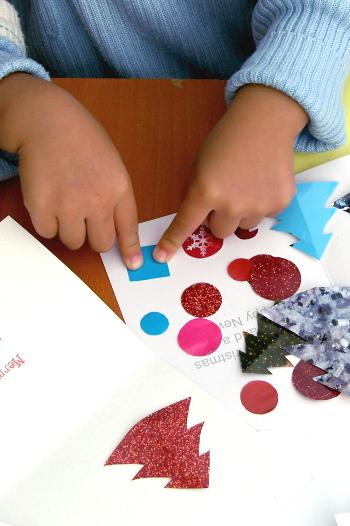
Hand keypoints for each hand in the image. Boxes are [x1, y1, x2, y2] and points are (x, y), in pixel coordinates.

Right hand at [0, 73, 141, 268]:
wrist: (47, 120)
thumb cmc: (81, 137)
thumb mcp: (112, 163)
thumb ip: (116, 194)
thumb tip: (115, 224)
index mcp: (118, 188)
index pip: (128, 228)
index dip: (130, 249)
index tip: (133, 263)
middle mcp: (97, 201)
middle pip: (100, 243)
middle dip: (94, 236)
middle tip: (85, 220)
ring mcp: (68, 205)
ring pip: (73, 242)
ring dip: (69, 229)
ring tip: (64, 204)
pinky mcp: (42, 207)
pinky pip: (48, 233)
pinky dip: (47, 222)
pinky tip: (48, 200)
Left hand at [154, 85, 307, 261]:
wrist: (265, 121)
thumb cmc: (227, 140)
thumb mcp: (201, 164)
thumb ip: (198, 193)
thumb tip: (200, 219)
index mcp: (206, 192)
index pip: (186, 224)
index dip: (173, 241)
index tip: (162, 256)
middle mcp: (231, 205)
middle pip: (220, 232)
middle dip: (219, 218)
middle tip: (227, 193)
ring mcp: (258, 206)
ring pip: (243, 226)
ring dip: (242, 213)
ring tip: (247, 184)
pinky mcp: (280, 203)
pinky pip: (265, 215)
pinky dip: (263, 203)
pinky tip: (263, 181)